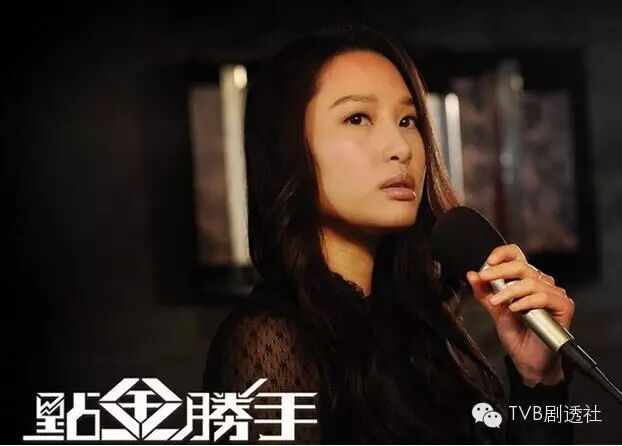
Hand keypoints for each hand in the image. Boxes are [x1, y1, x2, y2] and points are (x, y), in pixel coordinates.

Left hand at [465, 243, 574, 386]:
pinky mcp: (564, 306)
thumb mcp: (495, 311)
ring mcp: (553, 294)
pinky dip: (525, 302)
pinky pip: (543, 297)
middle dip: (499, 271)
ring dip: (509, 291)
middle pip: (521, 266)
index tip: (488, 262)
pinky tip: (514, 309)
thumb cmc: (516, 334)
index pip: (517, 256)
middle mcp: (541, 283)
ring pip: (531, 282)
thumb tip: (472, 274)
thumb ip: (484, 293)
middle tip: (485, 279)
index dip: (503, 254)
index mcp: (525, 280)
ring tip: (496, 303)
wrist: (528, 360)